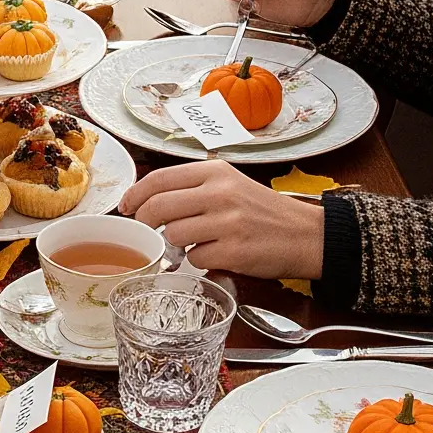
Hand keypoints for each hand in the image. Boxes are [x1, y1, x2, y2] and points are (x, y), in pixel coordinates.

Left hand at [121, 161, 325, 280]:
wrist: (306, 234)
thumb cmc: (263, 212)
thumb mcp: (231, 184)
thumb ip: (194, 187)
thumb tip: (147, 199)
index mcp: (215, 172)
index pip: (159, 179)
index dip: (135, 194)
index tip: (126, 207)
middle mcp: (220, 192)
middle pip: (157, 207)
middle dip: (144, 222)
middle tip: (148, 230)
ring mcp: (227, 222)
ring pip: (172, 234)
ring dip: (176, 243)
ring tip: (196, 241)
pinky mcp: (234, 250)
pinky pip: (194, 258)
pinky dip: (198, 260)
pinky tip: (215, 254)